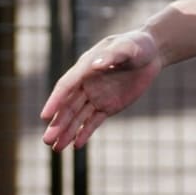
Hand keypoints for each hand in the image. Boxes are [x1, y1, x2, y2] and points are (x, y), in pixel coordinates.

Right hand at [40, 28, 162, 148]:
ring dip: (67, 132)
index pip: (66, 86)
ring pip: (78, 117)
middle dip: (58, 123)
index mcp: (86, 67)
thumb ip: (112, 56)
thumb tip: (96, 65)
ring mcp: (96, 96)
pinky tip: (76, 145)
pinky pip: (94, 122)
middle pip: (68, 106)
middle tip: (46, 140)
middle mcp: (86, 83)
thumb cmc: (138, 45)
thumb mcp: (128, 47)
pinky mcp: (108, 106)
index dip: (55, 101)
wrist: (151, 54)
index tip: (45, 116)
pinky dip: (85, 133)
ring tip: (56, 149)